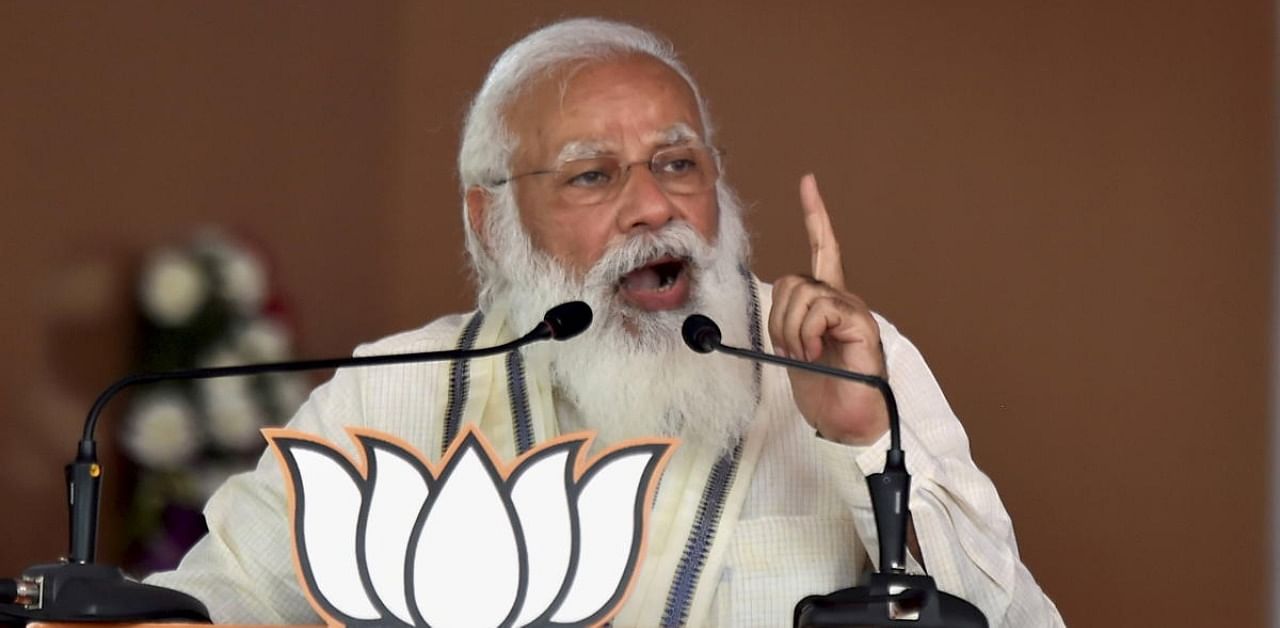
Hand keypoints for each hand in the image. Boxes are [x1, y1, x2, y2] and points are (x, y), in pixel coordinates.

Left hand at [768, 174, 888, 444]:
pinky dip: (806, 334)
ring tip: (805, 354)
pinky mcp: (860, 324)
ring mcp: (854, 311)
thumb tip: (772, 307)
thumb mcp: (793, 347)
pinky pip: (819, 310)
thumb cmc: (823, 388)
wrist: (845, 420)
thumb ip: (787, 319)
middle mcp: (843, 299)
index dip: (815, 215)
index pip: (822, 247)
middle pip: (794, 281)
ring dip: (791, 329)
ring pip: (803, 293)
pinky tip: (816, 353)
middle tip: (790, 349)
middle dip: (779, 318)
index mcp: (827, 301)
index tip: (809, 183)